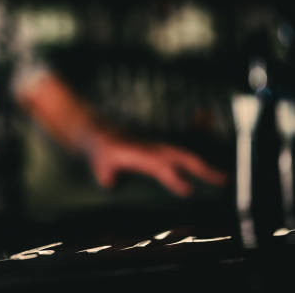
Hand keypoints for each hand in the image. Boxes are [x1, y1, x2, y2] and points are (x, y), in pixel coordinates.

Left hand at [86, 135, 226, 196]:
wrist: (99, 132)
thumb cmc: (100, 153)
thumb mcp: (99, 166)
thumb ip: (107, 176)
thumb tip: (112, 182)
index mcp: (137, 154)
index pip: (159, 166)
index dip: (173, 178)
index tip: (188, 191)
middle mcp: (151, 148)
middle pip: (180, 156)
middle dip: (201, 169)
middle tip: (223, 181)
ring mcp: (157, 147)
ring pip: (184, 154)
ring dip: (204, 166)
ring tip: (224, 178)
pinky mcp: (159, 149)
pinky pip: (181, 154)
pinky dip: (197, 160)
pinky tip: (210, 169)